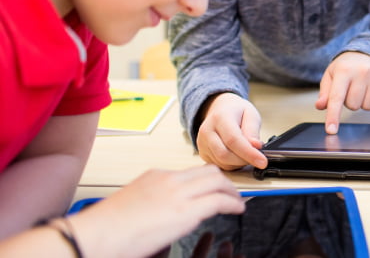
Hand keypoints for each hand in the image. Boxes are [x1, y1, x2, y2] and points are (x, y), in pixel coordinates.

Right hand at [68, 166, 243, 257]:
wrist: (93, 236)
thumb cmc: (105, 229)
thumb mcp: (134, 204)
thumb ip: (153, 202)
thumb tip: (164, 215)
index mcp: (154, 176)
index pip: (190, 172)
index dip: (208, 180)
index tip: (216, 188)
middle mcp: (168, 179)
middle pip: (208, 171)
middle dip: (224, 182)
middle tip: (232, 193)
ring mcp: (177, 193)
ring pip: (217, 181)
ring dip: (232, 192)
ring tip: (238, 201)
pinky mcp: (184, 211)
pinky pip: (219, 201)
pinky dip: (233, 204)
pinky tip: (237, 210)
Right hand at [196, 93, 265, 169]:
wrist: (221, 109)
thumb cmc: (237, 111)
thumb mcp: (251, 114)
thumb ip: (253, 130)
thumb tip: (256, 146)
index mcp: (219, 117)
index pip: (233, 140)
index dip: (249, 153)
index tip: (263, 161)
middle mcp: (207, 131)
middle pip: (225, 155)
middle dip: (244, 160)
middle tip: (258, 156)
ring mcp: (202, 143)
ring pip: (222, 163)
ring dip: (239, 163)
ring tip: (248, 152)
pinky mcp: (203, 153)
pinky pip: (219, 165)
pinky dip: (232, 164)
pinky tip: (238, 155)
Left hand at [316, 51, 369, 133]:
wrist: (368, 53)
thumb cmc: (347, 66)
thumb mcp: (331, 75)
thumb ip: (325, 92)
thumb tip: (320, 106)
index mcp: (344, 70)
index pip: (336, 98)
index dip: (333, 116)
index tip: (331, 130)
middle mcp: (361, 72)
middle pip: (353, 105)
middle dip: (349, 102)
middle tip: (350, 89)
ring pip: (366, 106)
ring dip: (361, 102)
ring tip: (360, 89)